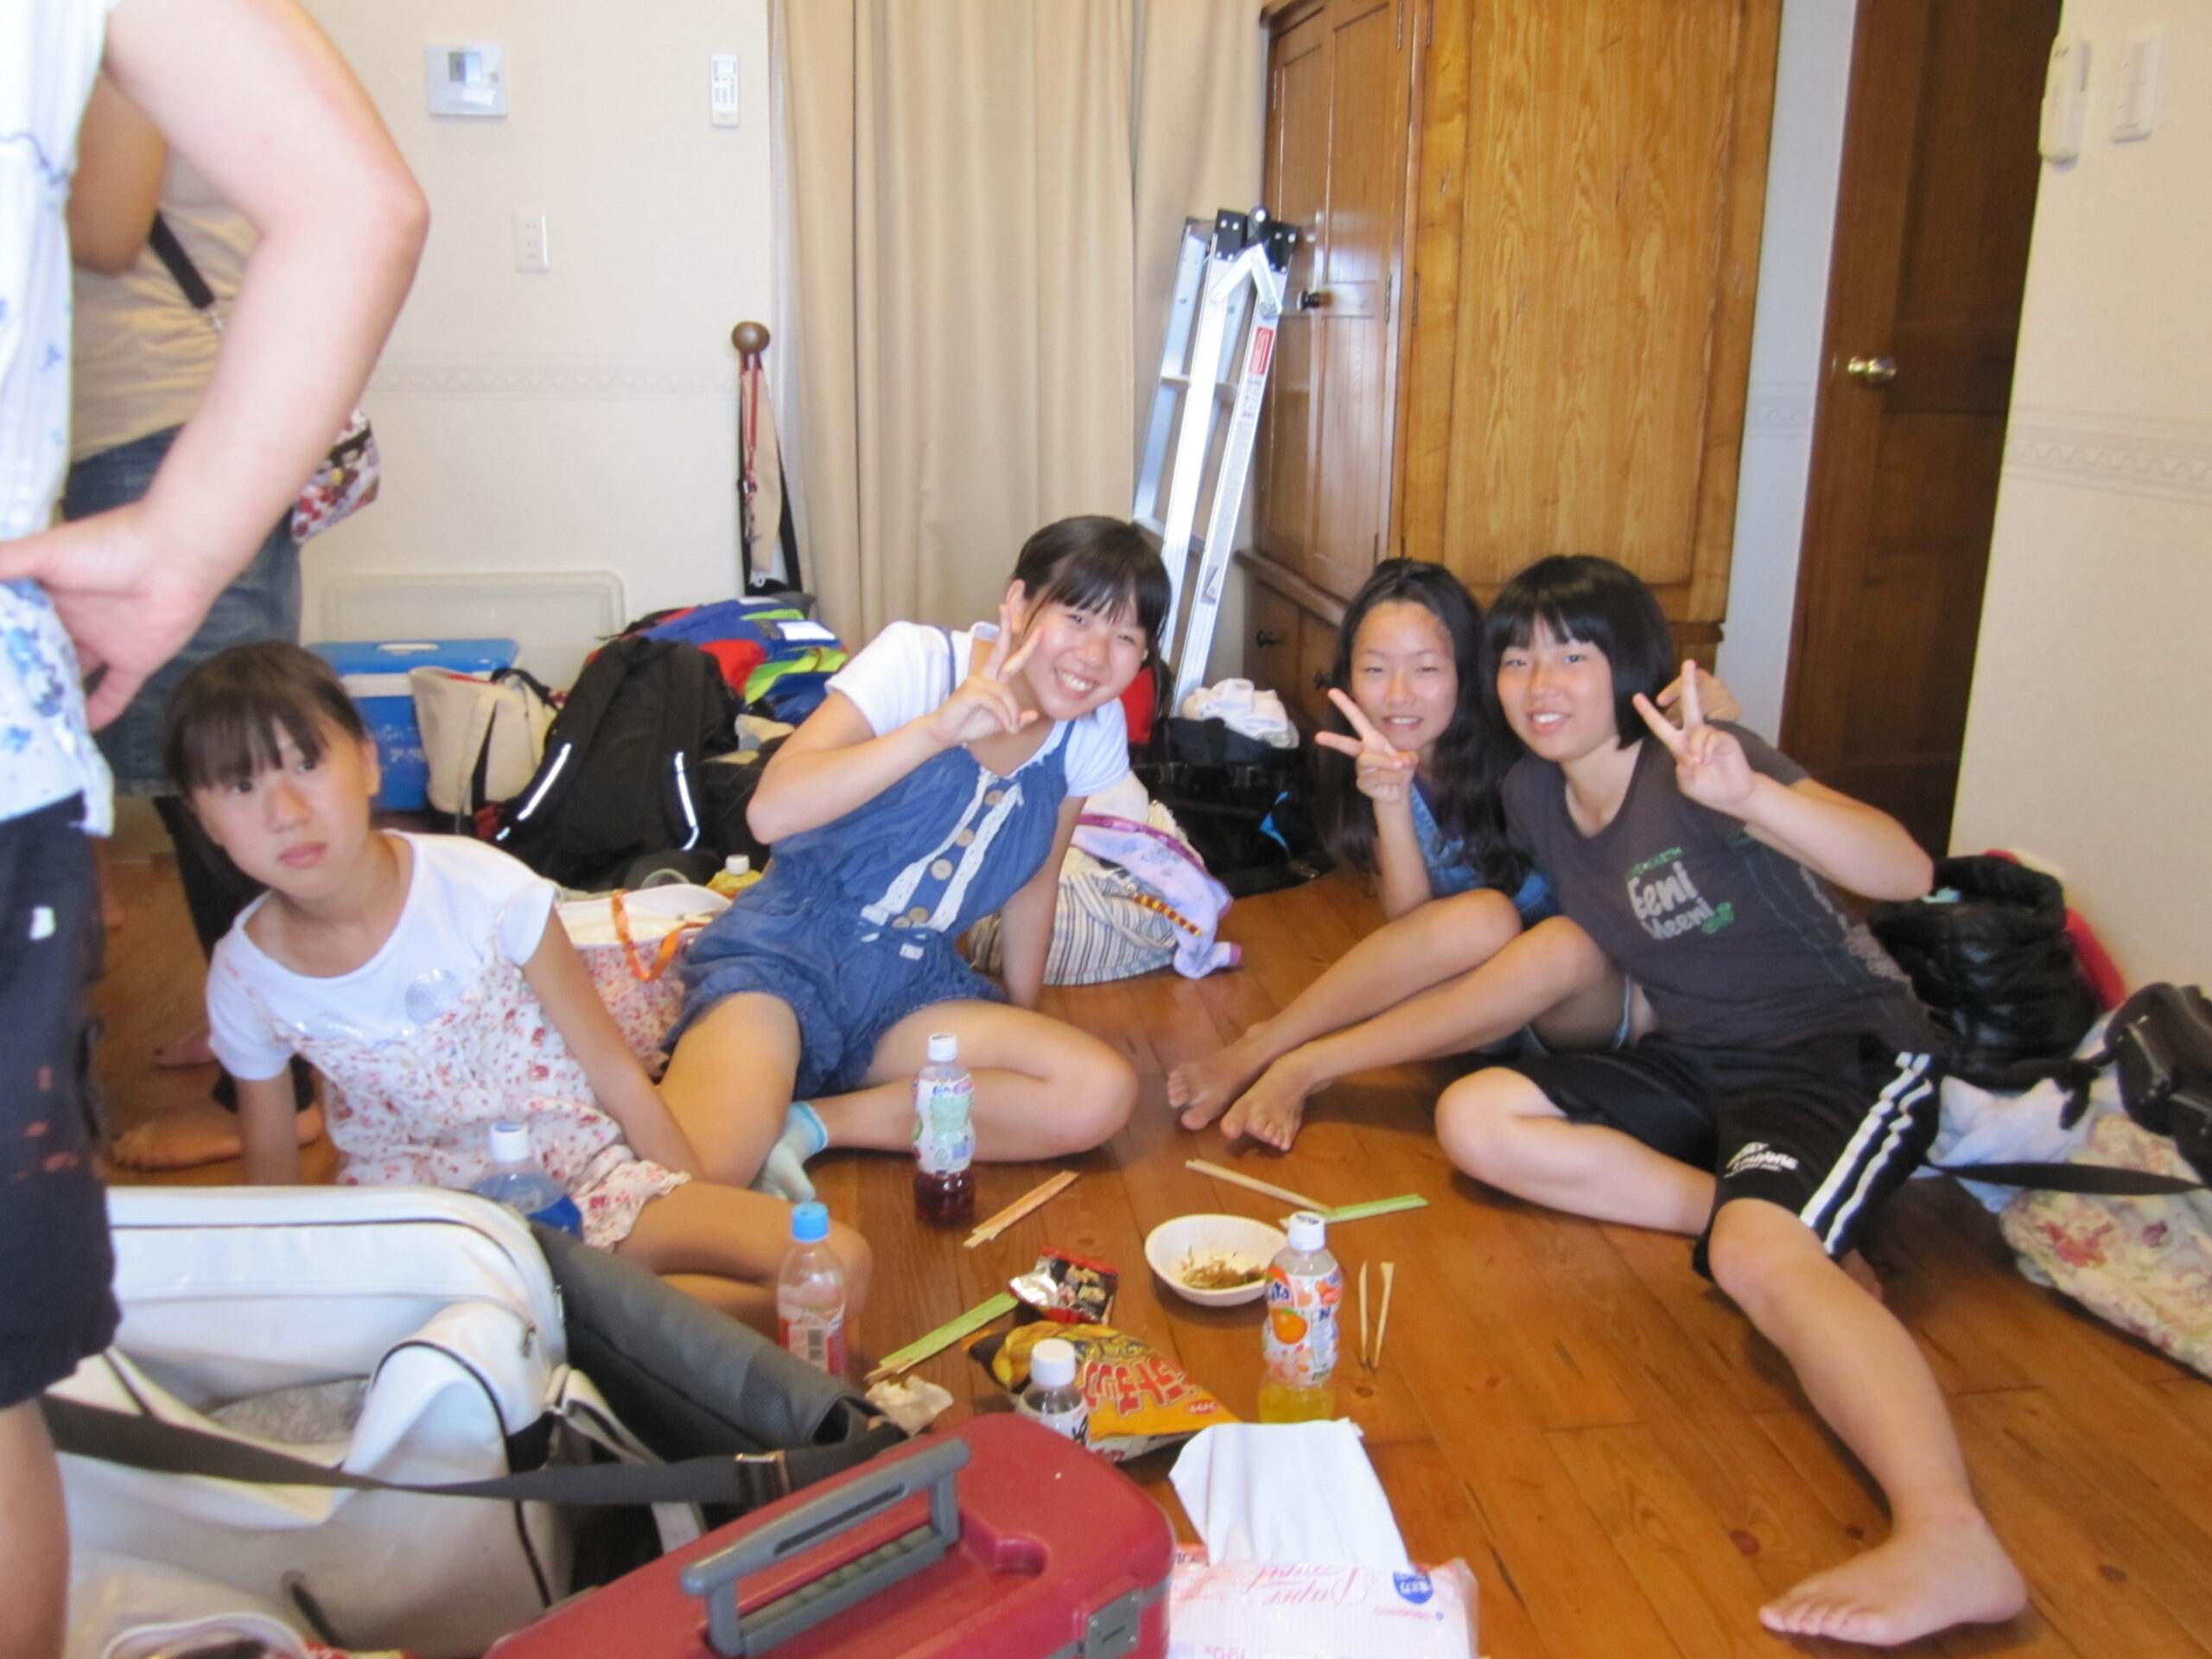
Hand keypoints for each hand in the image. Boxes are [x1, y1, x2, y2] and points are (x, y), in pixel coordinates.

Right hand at [0, 505, 234, 728]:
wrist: (177, 556)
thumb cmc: (109, 546)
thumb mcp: (44, 553)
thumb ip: (3, 564)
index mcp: (47, 591)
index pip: (14, 623)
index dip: (2, 642)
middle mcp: (73, 618)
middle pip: (40, 652)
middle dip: (19, 673)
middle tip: (2, 702)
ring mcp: (103, 640)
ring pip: (73, 675)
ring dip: (54, 695)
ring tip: (27, 721)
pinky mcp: (135, 659)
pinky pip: (115, 692)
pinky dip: (100, 711)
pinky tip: (79, 731)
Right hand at [924, 591, 1040, 748]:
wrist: (945, 734)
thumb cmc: (969, 725)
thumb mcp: (999, 722)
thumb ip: (1015, 717)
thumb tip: (1034, 715)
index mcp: (992, 680)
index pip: (1010, 659)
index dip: (1025, 647)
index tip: (1038, 631)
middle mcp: (984, 676)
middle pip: (999, 649)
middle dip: (1005, 628)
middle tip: (1006, 606)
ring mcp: (976, 682)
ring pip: (1006, 692)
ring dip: (1012, 714)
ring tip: (1011, 729)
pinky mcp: (970, 692)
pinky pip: (997, 702)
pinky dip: (1005, 716)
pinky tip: (1007, 727)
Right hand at [1313, 687, 1416, 806]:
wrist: (1398, 793)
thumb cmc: (1400, 770)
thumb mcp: (1409, 759)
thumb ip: (1407, 758)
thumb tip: (1401, 761)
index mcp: (1373, 739)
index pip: (1358, 719)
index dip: (1346, 705)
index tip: (1332, 692)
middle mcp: (1364, 752)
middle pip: (1347, 744)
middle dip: (1334, 740)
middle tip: (1318, 736)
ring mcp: (1362, 770)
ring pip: (1368, 761)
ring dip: (1386, 762)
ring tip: (1401, 765)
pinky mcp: (1363, 783)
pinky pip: (1375, 778)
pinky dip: (1391, 777)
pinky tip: (1398, 780)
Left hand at [1633, 662, 1756, 814]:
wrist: (1734, 794)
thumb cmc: (1708, 789)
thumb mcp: (1688, 785)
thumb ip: (1684, 774)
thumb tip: (1687, 758)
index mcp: (1679, 745)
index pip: (1660, 725)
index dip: (1648, 712)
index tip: (1636, 697)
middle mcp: (1694, 735)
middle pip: (1690, 704)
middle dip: (1688, 683)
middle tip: (1688, 662)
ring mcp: (1710, 735)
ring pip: (1699, 730)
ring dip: (1698, 748)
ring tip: (1703, 763)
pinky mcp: (1725, 738)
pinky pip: (1712, 737)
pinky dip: (1709, 750)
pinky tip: (1712, 760)